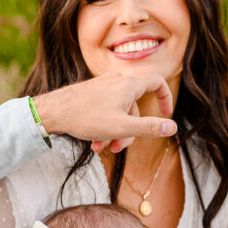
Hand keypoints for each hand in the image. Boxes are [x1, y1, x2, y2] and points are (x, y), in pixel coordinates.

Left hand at [32, 73, 176, 152]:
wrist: (53, 111)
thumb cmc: (87, 118)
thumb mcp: (123, 127)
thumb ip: (149, 127)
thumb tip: (173, 127)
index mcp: (129, 85)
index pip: (157, 82)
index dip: (165, 97)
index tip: (166, 114)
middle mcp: (117, 80)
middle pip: (135, 106)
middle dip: (130, 129)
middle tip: (119, 147)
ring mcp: (103, 85)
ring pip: (119, 110)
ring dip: (114, 131)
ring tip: (101, 147)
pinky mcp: (92, 92)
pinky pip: (106, 109)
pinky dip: (104, 125)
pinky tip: (93, 142)